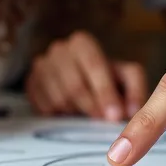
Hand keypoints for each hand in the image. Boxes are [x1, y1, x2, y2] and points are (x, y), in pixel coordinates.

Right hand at [26, 31, 146, 121]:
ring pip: (59, 100)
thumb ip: (135, 90)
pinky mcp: (30, 84)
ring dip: (77, 113)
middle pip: (74, 86)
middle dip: (92, 107)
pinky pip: (44, 108)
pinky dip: (60, 115)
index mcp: (82, 43)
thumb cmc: (105, 78)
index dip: (105, 92)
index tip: (115, 115)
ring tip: (87, 115)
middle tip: (103, 122)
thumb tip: (132, 111)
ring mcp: (41, 67)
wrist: (77, 77)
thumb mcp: (126, 77)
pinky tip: (70, 113)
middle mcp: (58, 50)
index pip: (93, 65)